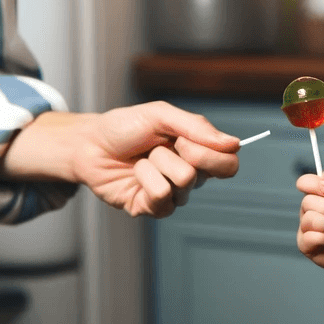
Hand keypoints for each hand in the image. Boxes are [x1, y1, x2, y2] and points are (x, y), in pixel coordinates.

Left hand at [69, 101, 239, 217]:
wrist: (89, 144)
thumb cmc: (124, 127)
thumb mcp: (160, 115)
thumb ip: (197, 127)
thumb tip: (234, 143)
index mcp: (198, 152)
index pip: (229, 163)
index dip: (214, 154)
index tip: (187, 139)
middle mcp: (189, 175)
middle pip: (209, 173)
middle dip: (184, 153)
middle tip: (163, 145)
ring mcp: (171, 194)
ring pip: (182, 183)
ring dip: (156, 163)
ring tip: (142, 158)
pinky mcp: (151, 208)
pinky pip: (160, 197)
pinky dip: (144, 179)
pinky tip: (135, 174)